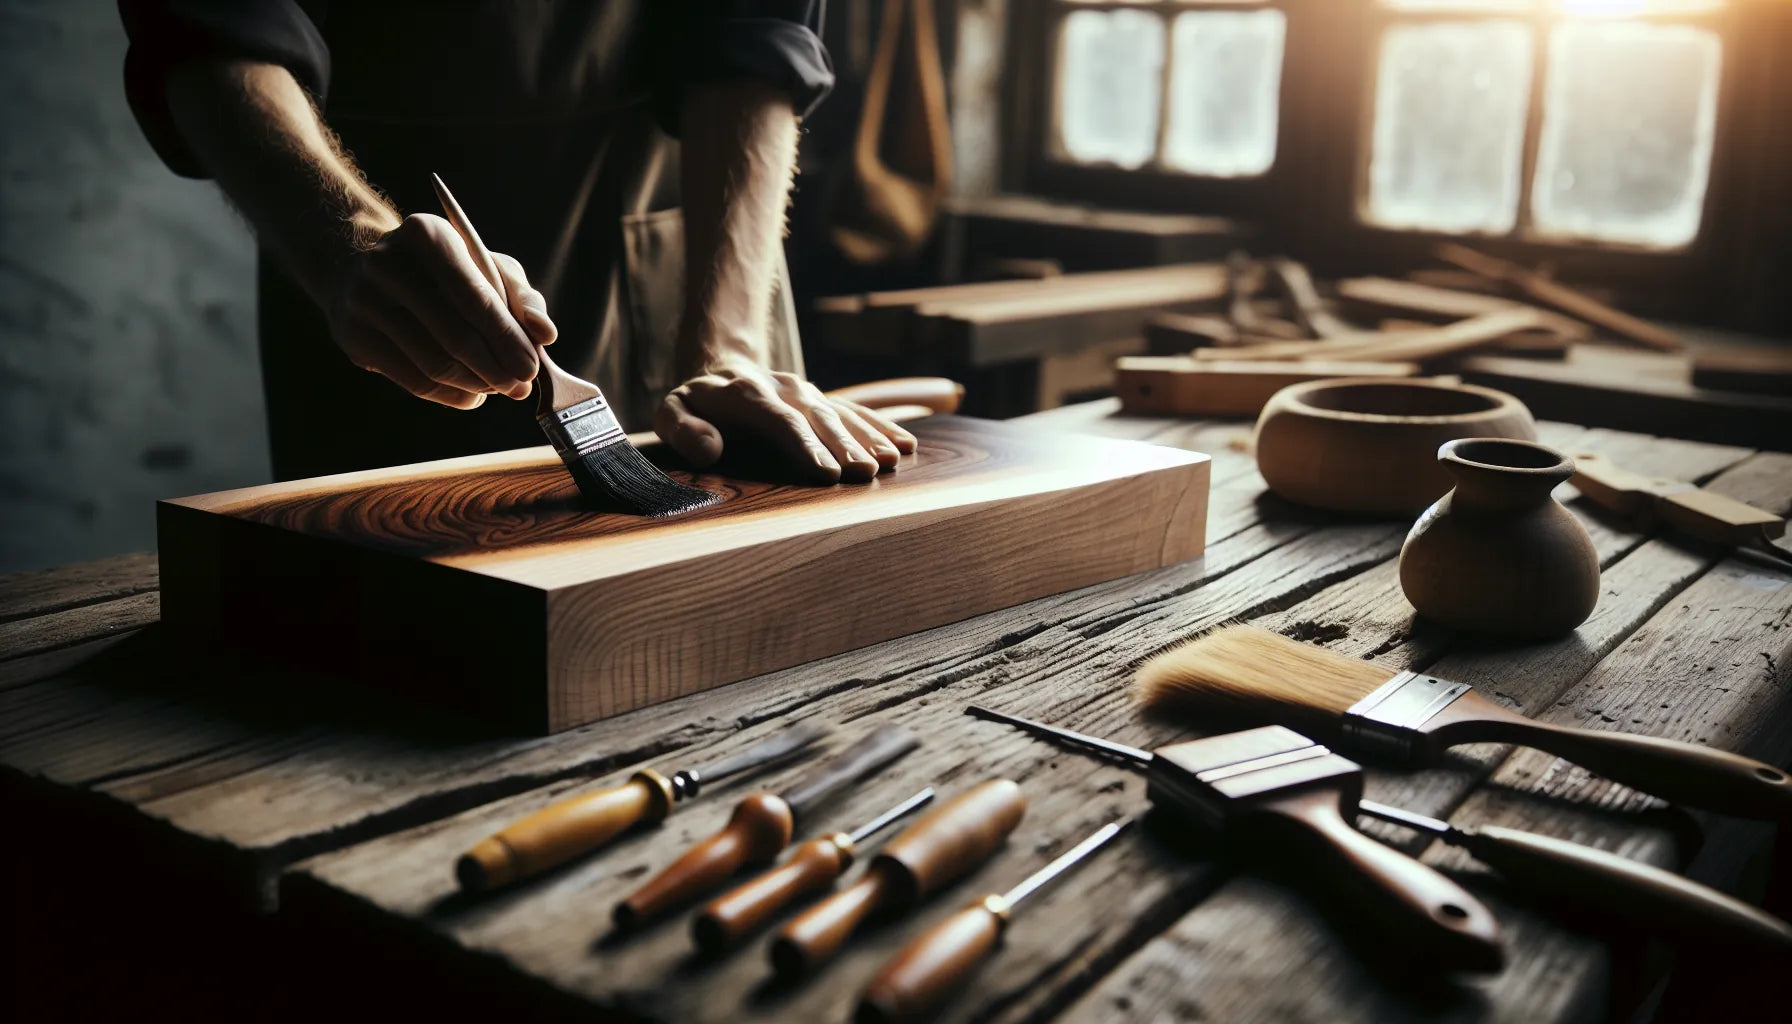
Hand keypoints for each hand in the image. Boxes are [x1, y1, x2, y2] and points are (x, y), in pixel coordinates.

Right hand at [324, 213, 557, 408]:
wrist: (364, 268)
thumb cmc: (444, 270)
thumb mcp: (486, 266)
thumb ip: (522, 297)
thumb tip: (545, 333)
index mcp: (425, 235)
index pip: (473, 296)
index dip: (507, 337)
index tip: (532, 367)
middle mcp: (386, 264)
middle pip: (454, 335)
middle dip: (496, 368)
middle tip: (520, 387)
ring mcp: (363, 302)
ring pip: (434, 364)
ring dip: (477, 385)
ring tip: (499, 388)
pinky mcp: (353, 337)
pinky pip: (413, 382)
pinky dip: (452, 396)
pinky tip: (473, 394)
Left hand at [655, 362, 918, 483]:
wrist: (720, 367)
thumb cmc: (694, 406)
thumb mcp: (671, 413)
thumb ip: (683, 429)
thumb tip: (709, 449)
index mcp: (746, 394)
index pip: (781, 421)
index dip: (805, 447)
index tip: (826, 474)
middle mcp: (783, 388)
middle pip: (818, 417)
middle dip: (844, 445)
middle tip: (867, 473)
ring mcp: (807, 392)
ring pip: (841, 412)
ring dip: (869, 437)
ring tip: (892, 461)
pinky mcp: (822, 399)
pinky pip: (856, 410)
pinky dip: (881, 427)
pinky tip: (906, 445)